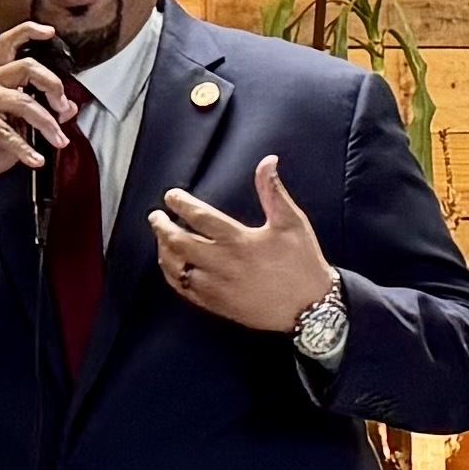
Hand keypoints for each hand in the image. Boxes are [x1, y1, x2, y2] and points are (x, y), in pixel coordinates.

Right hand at [0, 21, 79, 209]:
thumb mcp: (20, 130)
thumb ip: (42, 115)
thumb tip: (70, 107)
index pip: (10, 43)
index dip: (29, 32)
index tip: (50, 32)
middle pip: (27, 66)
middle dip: (53, 86)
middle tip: (63, 108)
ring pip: (25, 102)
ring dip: (47, 124)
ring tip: (59, 142)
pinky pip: (8, 131)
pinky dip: (26, 149)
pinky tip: (35, 160)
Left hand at [154, 156, 341, 334]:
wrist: (312, 308)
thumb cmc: (303, 263)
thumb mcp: (292, 223)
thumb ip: (273, 191)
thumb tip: (268, 161)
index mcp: (239, 240)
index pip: (199, 217)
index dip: (180, 203)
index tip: (171, 196)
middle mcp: (223, 264)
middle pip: (179, 243)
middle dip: (162, 227)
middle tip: (156, 217)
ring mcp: (218, 287)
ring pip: (176, 268)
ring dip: (164, 251)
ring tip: (161, 239)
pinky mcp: (218, 305)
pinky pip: (184, 290)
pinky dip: (172, 275)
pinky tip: (171, 266)